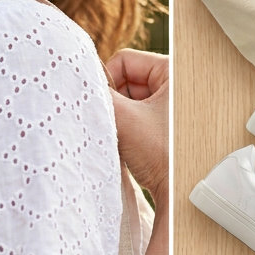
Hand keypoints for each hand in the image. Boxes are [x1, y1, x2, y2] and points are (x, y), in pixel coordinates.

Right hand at [106, 49, 167, 207]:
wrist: (180, 193)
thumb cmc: (162, 155)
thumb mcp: (125, 119)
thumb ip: (98, 95)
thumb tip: (74, 79)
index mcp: (173, 72)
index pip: (125, 60)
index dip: (106, 81)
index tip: (101, 106)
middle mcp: (176, 84)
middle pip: (127, 80)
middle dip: (114, 101)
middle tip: (113, 123)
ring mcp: (172, 105)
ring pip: (130, 99)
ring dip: (120, 116)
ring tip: (122, 136)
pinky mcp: (167, 123)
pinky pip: (137, 115)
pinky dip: (127, 126)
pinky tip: (128, 144)